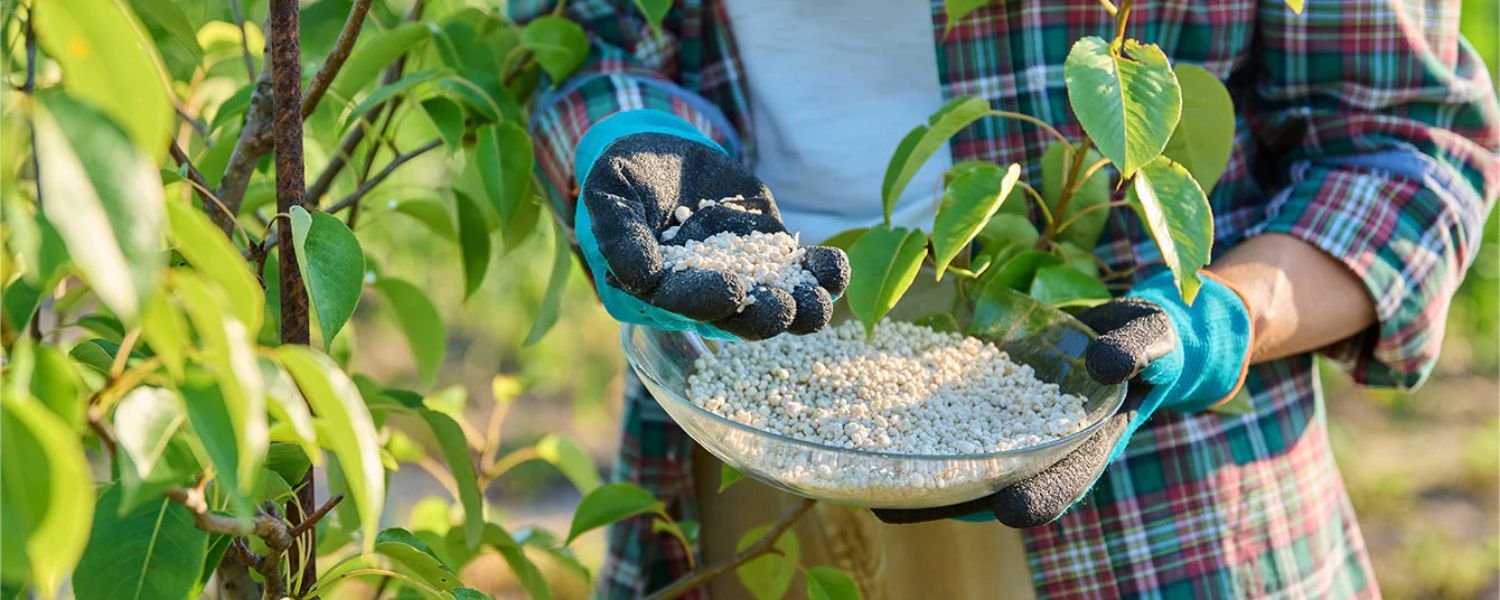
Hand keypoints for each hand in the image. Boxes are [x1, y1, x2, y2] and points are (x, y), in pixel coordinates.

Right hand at [573, 111, 848, 339]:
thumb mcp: (610, 193)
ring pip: (774, 305)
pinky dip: (819, 275)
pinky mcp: (770, 255)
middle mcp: (700, 294)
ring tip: (819, 298)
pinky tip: (834, 269)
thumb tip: (643, 276)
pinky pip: (799, 273)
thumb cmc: (626, 174)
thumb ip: (619, 234)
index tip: (732, 289)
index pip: (681, 303)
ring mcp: (740, 276)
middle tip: (784, 306)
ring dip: (801, 309)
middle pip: (734, 318)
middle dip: (762, 316)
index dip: (706, 300)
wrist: (662, 152)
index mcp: (655, 290)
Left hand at [872, 270, 1252, 526]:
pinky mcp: (992, 403)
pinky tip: (879, 434)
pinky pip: (956, 425)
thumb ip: (1137, 347)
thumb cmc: (1150, 343)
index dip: (1040, 495)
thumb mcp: (1154, 338)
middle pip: (999, 485)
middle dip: (952, 500)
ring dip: (926, 481)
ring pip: (969, 464)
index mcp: (1091, 441)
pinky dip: (924, 434)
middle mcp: (1046, 445)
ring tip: (872, 491)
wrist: (1130, 338)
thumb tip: (1105, 362)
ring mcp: (1017, 428)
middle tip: (898, 509)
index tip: (1011, 510)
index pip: (1065, 477)